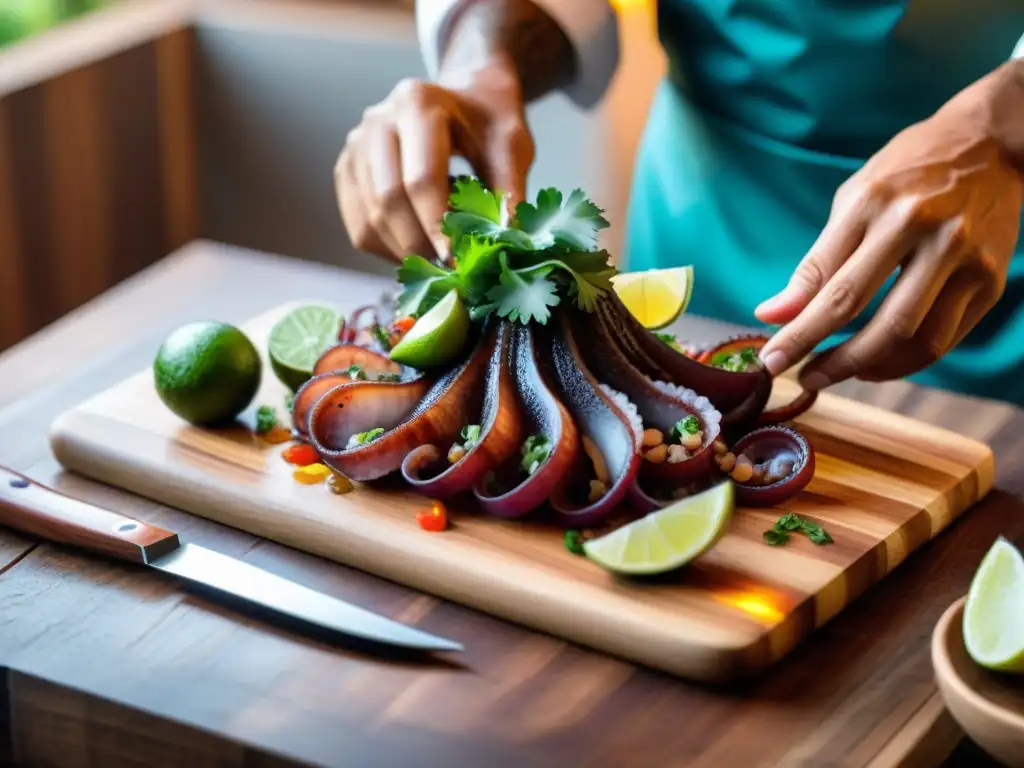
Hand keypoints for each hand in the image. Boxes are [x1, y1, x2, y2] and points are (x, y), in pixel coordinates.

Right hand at [335, 61, 533, 263]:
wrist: (464, 94)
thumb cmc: (489, 119)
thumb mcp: (511, 144)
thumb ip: (509, 189)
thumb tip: (506, 238)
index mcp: (417, 104)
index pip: (420, 179)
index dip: (437, 225)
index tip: (457, 259)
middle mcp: (377, 121)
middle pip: (388, 200)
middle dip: (419, 244)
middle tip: (449, 270)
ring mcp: (356, 146)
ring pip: (369, 218)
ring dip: (403, 251)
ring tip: (438, 263)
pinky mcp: (348, 170)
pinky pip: (359, 226)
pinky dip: (387, 249)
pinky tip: (418, 251)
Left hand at [755, 71, 1023, 389]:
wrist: (992, 143)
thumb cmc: (907, 173)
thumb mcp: (852, 200)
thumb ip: (815, 262)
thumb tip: (774, 315)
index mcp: (874, 204)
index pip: (827, 283)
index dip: (797, 330)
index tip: (771, 360)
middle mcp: (921, 227)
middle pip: (870, 314)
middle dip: (831, 358)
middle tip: (803, 378)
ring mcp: (962, 255)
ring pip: (912, 337)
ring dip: (868, 367)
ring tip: (837, 373)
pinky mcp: (991, 278)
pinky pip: (944, 338)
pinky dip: (905, 361)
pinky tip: (877, 363)